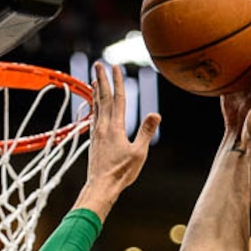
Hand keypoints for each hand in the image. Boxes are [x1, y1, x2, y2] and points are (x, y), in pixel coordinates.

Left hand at [80, 64, 160, 213]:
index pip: (118, 99)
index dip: (117, 82)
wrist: (101, 186)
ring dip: (97, 91)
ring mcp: (97, 133)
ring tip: (95, 79)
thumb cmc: (121, 173)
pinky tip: (94, 106)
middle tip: (99, 64)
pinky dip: (94, 107)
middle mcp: (104, 126)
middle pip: (103, 98)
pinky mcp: (94, 140)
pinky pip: (94, 117)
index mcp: (115, 127)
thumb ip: (146, 132)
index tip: (116, 67)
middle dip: (102, 79)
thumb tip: (156, 115)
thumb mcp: (138, 153)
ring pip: (96, 106)